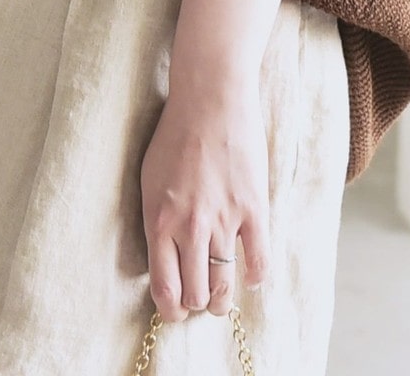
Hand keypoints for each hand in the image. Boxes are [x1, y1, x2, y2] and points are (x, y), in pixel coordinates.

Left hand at [140, 74, 270, 322]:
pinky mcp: (254, 209)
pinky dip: (255, 277)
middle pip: (195, 294)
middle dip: (195, 304)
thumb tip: (162, 257)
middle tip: (199, 299)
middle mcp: (191, 229)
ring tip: (221, 297)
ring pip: (224, 286)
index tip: (175, 310)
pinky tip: (251, 276)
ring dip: (222, 299)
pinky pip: (259, 261)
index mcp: (159, 223)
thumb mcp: (149, 180)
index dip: (171, 310)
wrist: (211, 99)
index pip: (165, 291)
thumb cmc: (175, 134)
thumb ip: (156, 221)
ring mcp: (225, 221)